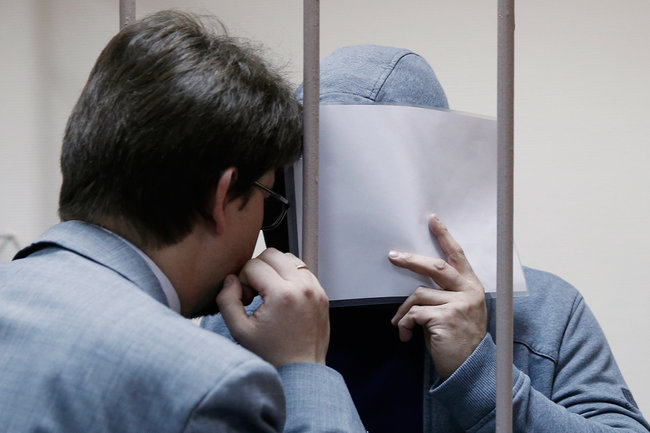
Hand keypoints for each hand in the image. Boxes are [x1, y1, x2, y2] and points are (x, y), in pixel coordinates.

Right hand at [216, 248, 329, 366]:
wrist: (302, 372)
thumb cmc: (272, 355)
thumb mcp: (239, 331)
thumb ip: (227, 300)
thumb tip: (231, 280)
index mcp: (283, 295)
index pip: (254, 265)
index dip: (242, 279)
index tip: (246, 299)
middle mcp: (303, 287)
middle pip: (272, 254)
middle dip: (258, 269)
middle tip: (255, 293)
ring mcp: (316, 290)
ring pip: (289, 258)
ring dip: (275, 270)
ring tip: (270, 294)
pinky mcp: (322, 294)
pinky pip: (303, 271)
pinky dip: (290, 276)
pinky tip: (283, 297)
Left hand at [389, 214, 486, 379]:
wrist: (470, 370)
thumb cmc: (458, 340)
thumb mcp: (457, 312)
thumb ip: (444, 294)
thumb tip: (416, 281)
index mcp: (472, 287)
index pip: (457, 255)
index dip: (444, 236)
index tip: (433, 220)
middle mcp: (469, 292)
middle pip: (436, 267)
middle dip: (411, 260)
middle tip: (393, 256)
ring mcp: (459, 304)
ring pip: (418, 294)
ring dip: (404, 311)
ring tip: (401, 325)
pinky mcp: (445, 317)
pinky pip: (414, 313)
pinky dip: (404, 325)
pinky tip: (406, 337)